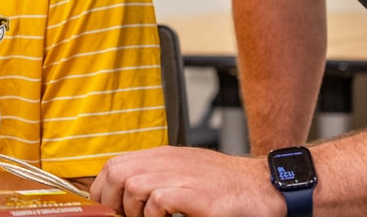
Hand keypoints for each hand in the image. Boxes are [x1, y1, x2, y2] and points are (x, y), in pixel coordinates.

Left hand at [90, 146, 282, 216]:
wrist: (263, 186)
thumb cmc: (225, 185)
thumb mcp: (185, 172)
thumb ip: (156, 178)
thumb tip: (127, 196)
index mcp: (161, 157)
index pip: (114, 165)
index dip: (103, 189)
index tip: (108, 208)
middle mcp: (167, 162)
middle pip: (116, 173)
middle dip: (112, 200)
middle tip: (127, 216)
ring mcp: (181, 177)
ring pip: (132, 186)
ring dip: (134, 210)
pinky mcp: (195, 195)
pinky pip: (159, 201)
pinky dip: (156, 215)